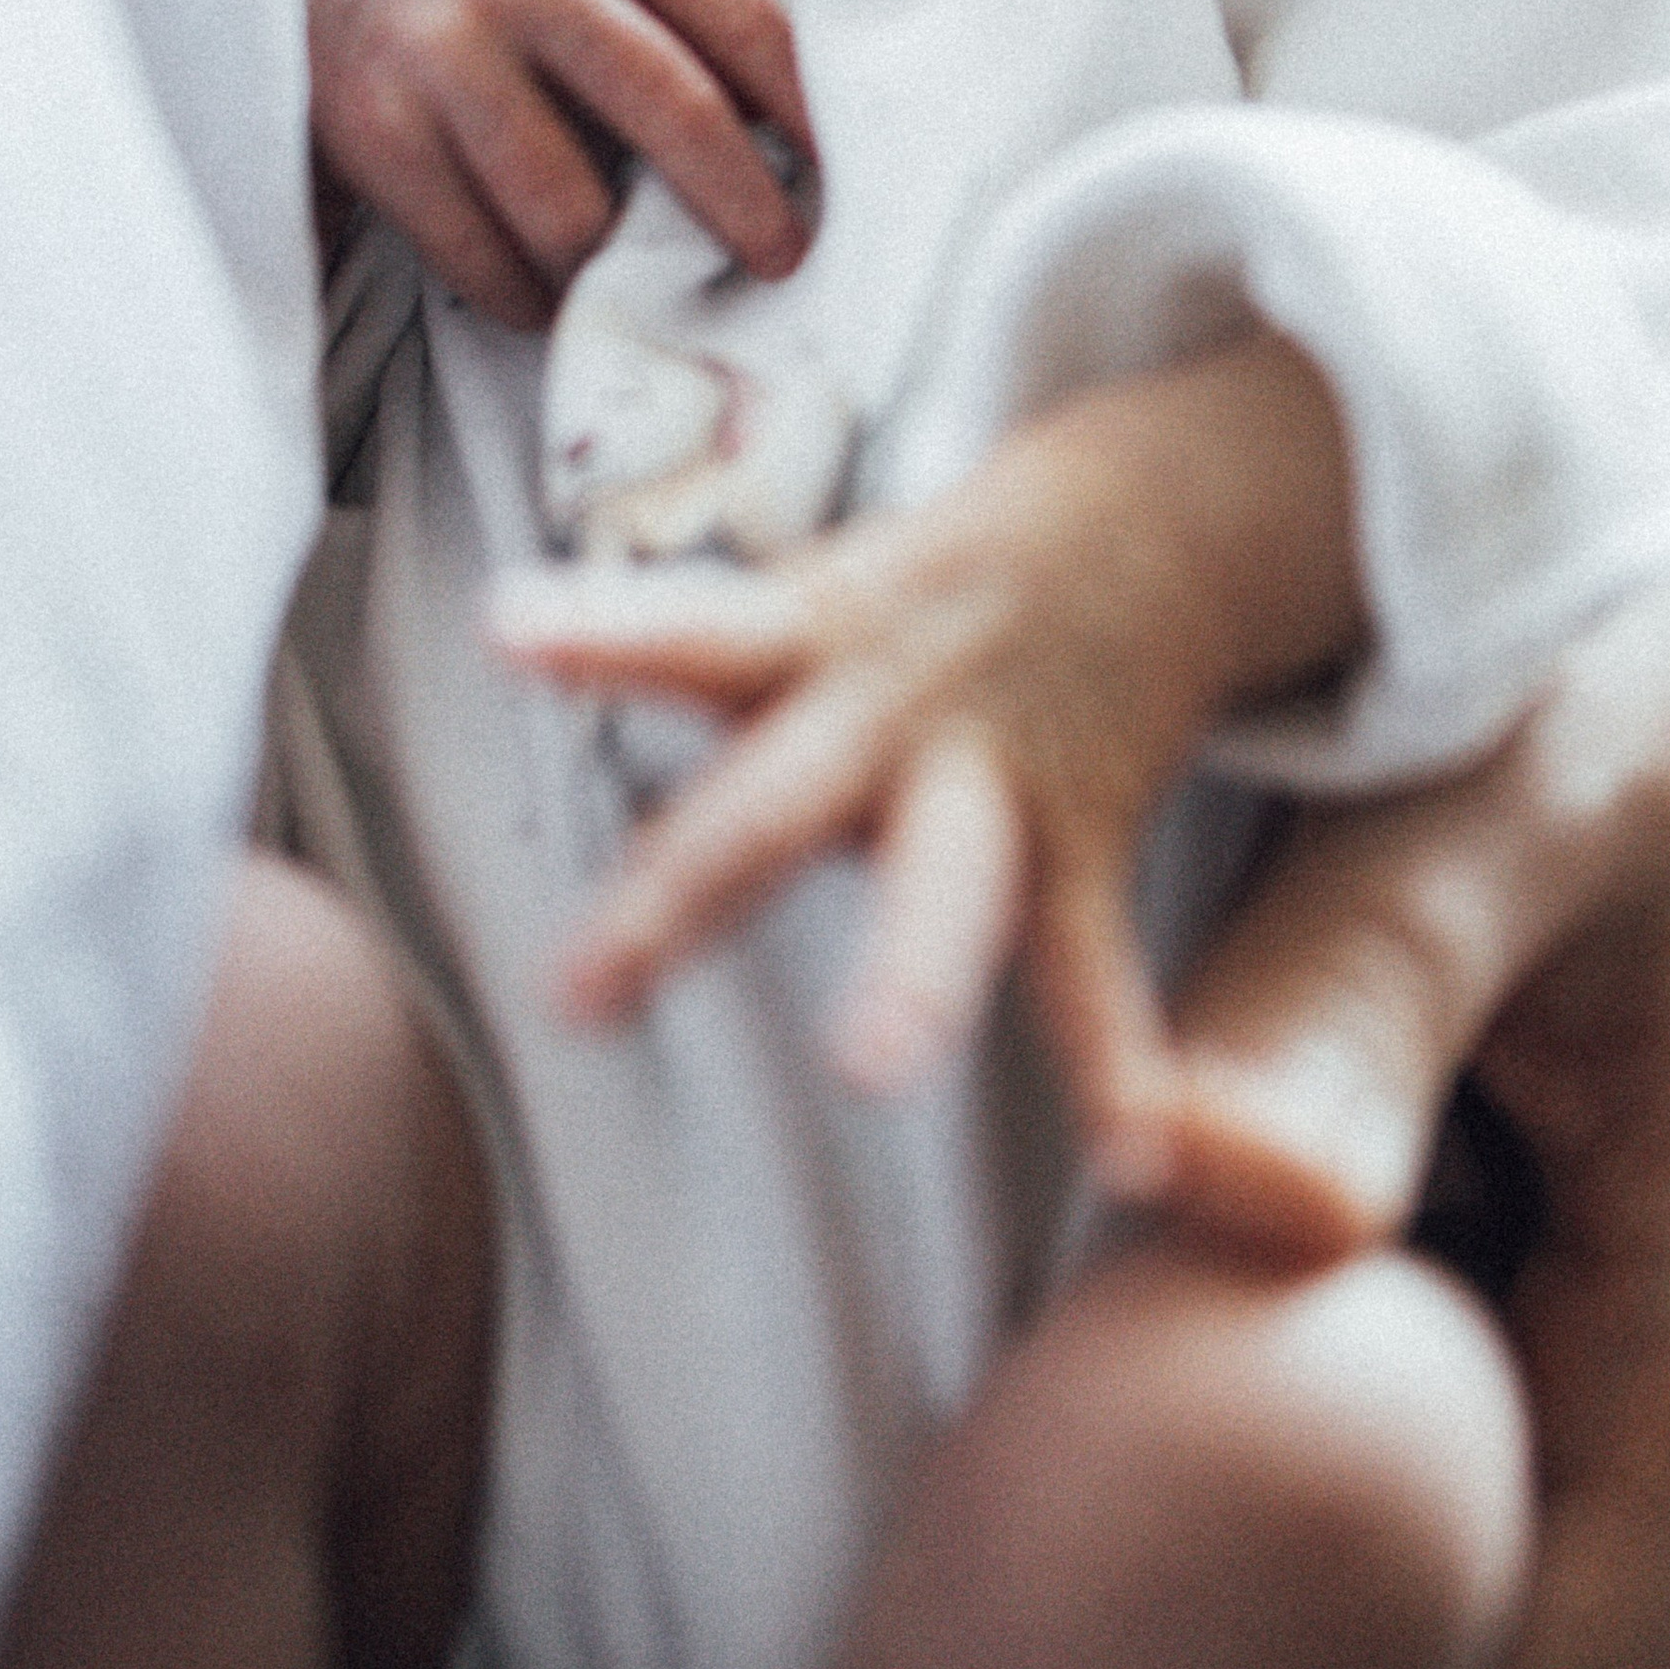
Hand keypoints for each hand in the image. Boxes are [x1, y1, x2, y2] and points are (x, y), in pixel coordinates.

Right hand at [308, 0, 813, 328]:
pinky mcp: (372, 131)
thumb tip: (792, 145)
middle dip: (742, 203)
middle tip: (781, 262)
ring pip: (570, 208)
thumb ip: (668, 9)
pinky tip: (541, 292)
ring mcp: (439, 52)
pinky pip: (480, 257)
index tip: (844, 178)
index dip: (807, 107)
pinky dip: (524, 297)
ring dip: (615, 273)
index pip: (737, 17)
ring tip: (640, 289)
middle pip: (671, 105)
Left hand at [494, 329, 1375, 1242]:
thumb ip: (730, 682)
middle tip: (577, 998)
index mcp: (815, 634)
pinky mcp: (1086, 836)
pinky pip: (1089, 964)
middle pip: (774, 804)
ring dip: (908, 979)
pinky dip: (1113, 1063)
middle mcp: (894, 708)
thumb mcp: (833, 589)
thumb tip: (598, 778)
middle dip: (676, 901)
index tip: (503, 625)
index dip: (599, 630)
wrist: (1166, 513)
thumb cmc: (948, 579)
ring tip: (872, 1072)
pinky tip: (1132, 1155)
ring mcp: (994, 776)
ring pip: (946, 883)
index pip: (692, 627)